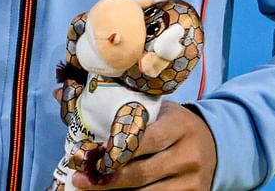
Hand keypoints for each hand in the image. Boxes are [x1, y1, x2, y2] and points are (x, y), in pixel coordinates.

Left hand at [71, 103, 215, 190]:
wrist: (215, 144)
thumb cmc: (175, 124)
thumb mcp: (158, 109)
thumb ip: (122, 108)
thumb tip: (60, 93)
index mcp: (179, 126)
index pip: (143, 140)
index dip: (114, 150)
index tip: (90, 154)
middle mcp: (188, 155)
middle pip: (141, 172)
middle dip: (108, 179)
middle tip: (81, 180)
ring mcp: (191, 180)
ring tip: (91, 190)